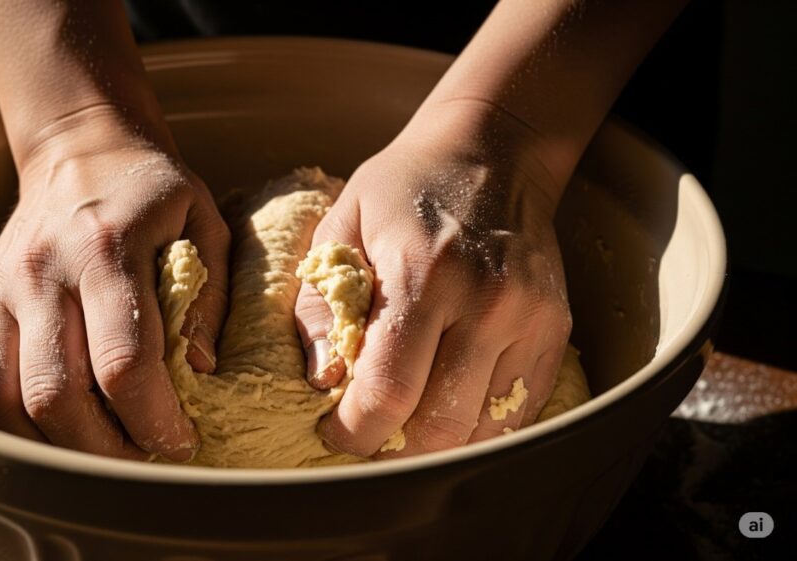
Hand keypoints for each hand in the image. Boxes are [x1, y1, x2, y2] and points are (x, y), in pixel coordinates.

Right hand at [0, 121, 228, 461]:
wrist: (79, 149)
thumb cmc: (153, 194)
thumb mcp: (205, 227)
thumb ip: (208, 301)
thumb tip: (199, 374)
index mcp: (106, 251)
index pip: (123, 363)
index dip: (154, 421)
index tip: (179, 443)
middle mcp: (41, 272)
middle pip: (53, 395)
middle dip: (103, 451)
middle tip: (141, 455)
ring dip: (48, 449)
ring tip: (96, 450)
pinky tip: (34, 436)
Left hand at [295, 110, 571, 457]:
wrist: (494, 150)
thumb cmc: (403, 188)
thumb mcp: (341, 225)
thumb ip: (320, 305)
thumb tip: (321, 380)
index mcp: (423, 274)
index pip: (390, 390)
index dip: (355, 431)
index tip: (334, 432)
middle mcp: (487, 302)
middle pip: (441, 426)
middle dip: (393, 450)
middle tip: (367, 436)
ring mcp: (530, 319)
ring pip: (484, 430)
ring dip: (437, 445)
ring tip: (405, 425)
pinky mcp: (555, 330)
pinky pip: (519, 410)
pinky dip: (479, 425)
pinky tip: (448, 407)